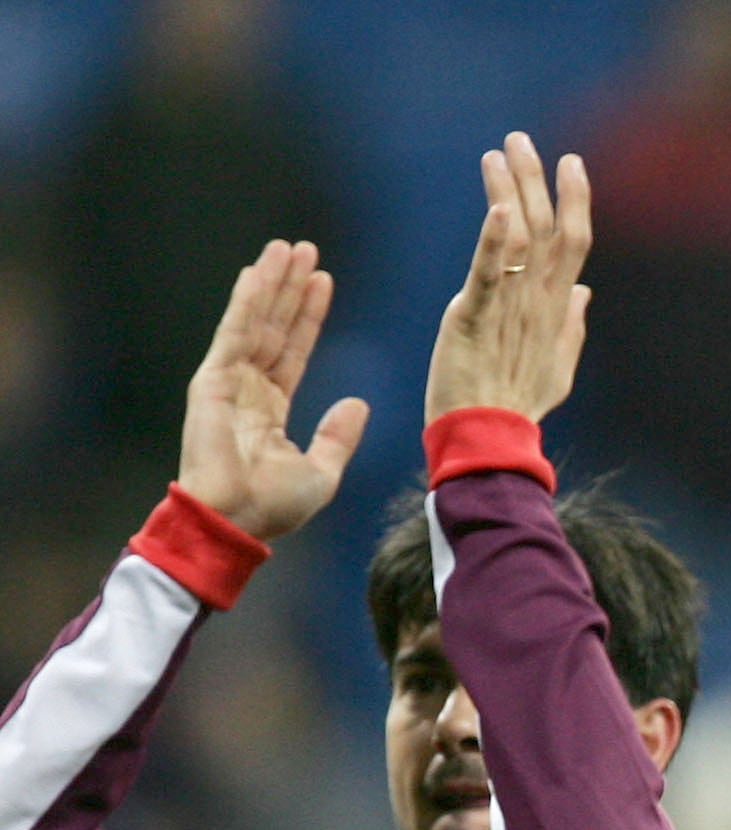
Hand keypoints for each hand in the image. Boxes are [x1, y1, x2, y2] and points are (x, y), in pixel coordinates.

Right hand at [178, 240, 368, 542]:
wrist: (237, 521)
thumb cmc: (273, 507)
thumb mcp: (322, 471)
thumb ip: (338, 435)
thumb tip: (359, 403)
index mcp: (270, 409)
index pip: (294, 351)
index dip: (309, 316)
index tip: (323, 282)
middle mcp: (248, 389)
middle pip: (275, 327)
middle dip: (290, 288)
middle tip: (306, 249)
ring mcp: (227, 382)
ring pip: (256, 321)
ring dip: (271, 283)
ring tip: (286, 248)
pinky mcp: (212, 380)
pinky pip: (234, 332)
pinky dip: (246, 301)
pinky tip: (257, 272)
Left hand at [425, 132, 590, 424]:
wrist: (489, 440)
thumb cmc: (518, 407)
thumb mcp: (556, 367)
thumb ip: (572, 326)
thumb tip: (585, 292)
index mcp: (555, 310)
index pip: (572, 244)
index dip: (575, 201)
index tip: (571, 163)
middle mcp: (538, 302)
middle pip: (547, 230)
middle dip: (538, 181)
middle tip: (522, 139)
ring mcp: (510, 309)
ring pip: (518, 240)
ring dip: (510, 193)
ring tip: (498, 154)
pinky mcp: (475, 318)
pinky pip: (488, 274)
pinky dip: (493, 241)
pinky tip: (497, 209)